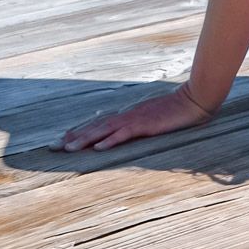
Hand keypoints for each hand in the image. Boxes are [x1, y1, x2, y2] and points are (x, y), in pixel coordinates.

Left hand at [52, 82, 217, 152]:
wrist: (195, 98)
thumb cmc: (178, 108)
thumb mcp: (156, 114)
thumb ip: (140, 119)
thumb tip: (127, 125)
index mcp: (129, 114)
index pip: (99, 123)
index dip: (80, 131)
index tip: (62, 139)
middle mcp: (128, 115)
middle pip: (95, 127)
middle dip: (73, 137)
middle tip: (52, 147)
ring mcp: (136, 119)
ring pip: (105, 130)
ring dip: (85, 140)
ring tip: (68, 149)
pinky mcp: (146, 124)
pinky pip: (125, 134)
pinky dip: (111, 140)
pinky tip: (99, 148)